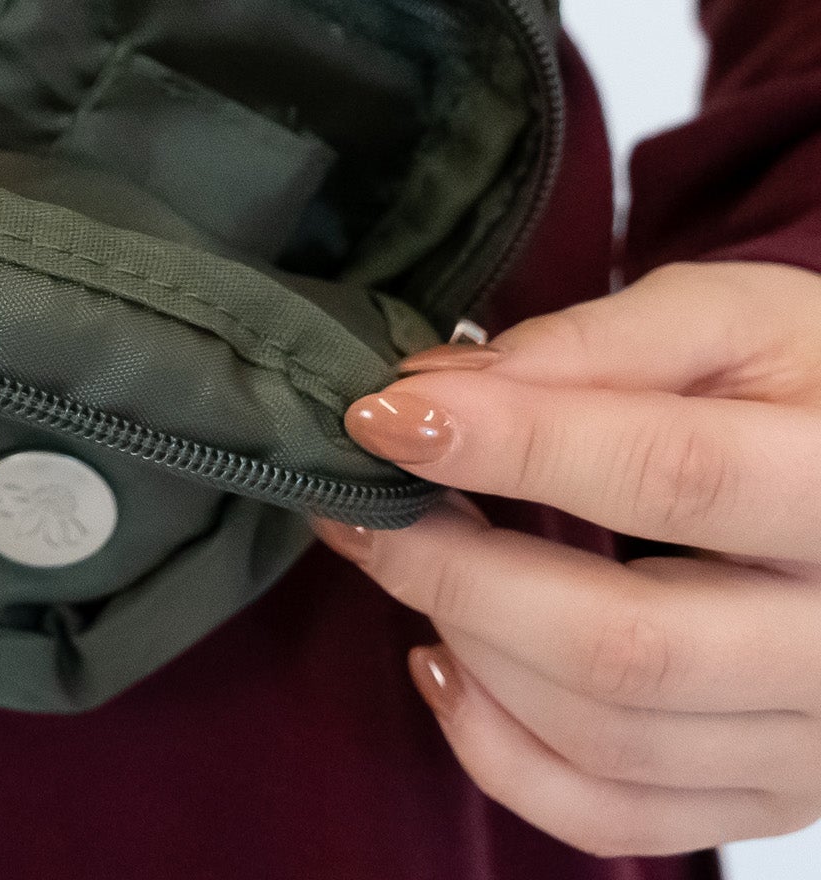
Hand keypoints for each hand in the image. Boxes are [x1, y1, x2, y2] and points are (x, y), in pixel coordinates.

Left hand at [312, 260, 820, 854]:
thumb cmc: (807, 379)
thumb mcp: (734, 319)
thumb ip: (595, 344)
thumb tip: (441, 381)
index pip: (667, 476)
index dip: (512, 444)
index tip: (384, 414)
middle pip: (625, 643)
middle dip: (451, 566)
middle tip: (360, 498)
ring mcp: (814, 738)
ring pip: (607, 736)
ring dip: (464, 640)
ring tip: (392, 552)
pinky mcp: (771, 793)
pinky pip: (618, 817)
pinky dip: (500, 750)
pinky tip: (443, 657)